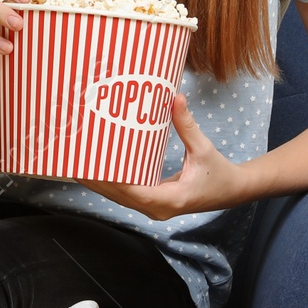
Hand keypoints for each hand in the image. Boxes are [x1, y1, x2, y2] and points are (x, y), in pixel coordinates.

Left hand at [80, 94, 251, 219]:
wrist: (231, 191)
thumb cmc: (219, 172)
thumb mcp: (203, 148)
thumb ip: (187, 126)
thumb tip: (176, 98)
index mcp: (171, 199)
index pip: (134, 192)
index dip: (112, 180)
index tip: (94, 166)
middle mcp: (158, 209)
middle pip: (120, 197)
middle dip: (97, 181)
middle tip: (75, 161)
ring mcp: (153, 209)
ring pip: (120, 199)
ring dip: (100, 184)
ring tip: (78, 166)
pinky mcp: (152, 203)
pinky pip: (127, 195)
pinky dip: (111, 184)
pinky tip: (96, 171)